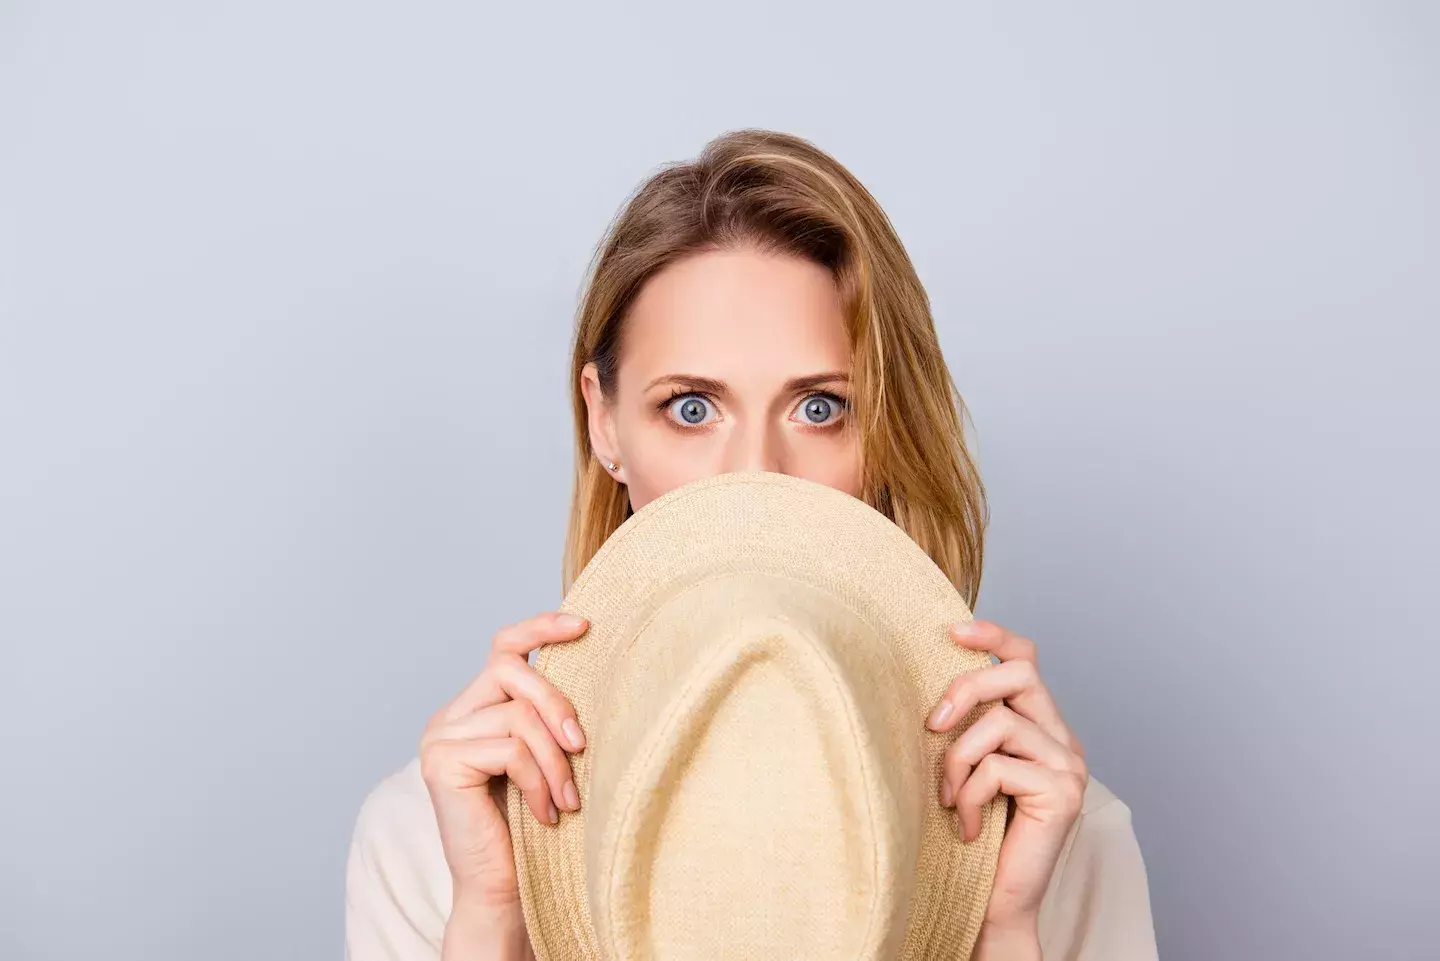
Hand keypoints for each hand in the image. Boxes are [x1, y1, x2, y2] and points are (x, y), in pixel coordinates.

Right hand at [419, 612, 589, 914]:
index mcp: (474, 706)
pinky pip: (509, 750)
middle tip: (583, 747)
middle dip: (557, 704)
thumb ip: (545, 715)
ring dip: (554, 761)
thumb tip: (590, 661)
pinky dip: (537, 782)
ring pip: (516, 715)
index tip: (584, 625)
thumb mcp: (544, 756)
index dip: (541, 628)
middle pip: (511, 671)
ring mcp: (440, 736)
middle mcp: (450, 714)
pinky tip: (546, 813)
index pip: (503, 647)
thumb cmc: (532, 824)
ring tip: (569, 799)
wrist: (501, 889)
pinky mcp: (441, 762)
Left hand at [926, 619, 1087, 942]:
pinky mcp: (1063, 792)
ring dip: (957, 760)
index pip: (1026, 658)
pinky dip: (969, 795)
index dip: (993, 634)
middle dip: (965, 688)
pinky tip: (966, 826)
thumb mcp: (966, 766)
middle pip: (1020, 673)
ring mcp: (1070, 765)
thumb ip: (967, 726)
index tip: (952, 631)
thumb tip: (930, 684)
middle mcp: (1064, 739)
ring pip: (1001, 722)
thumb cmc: (973, 834)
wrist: (995, 902)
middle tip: (931, 726)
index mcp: (1042, 727)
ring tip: (948, 798)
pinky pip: (999, 767)